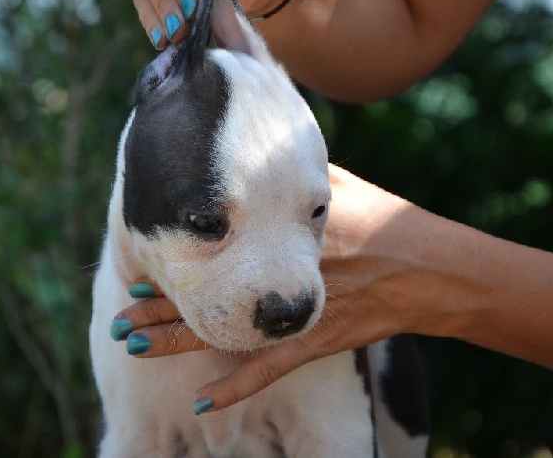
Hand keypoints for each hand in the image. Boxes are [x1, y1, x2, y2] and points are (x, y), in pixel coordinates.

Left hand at [114, 164, 432, 412]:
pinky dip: (236, 388)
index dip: (178, 263)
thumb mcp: (335, 185)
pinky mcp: (315, 340)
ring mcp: (295, 312)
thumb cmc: (383, 218)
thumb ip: (292, 174)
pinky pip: (269, 369)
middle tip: (122, 314)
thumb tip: (255, 152)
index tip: (143, 265)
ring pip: (226, 334)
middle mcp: (280, 274)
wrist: (430, 268)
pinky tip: (203, 400)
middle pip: (210, 295)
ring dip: (177, 342)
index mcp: (282, 235)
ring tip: (135, 343)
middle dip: (160, 306)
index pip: (218, 250)